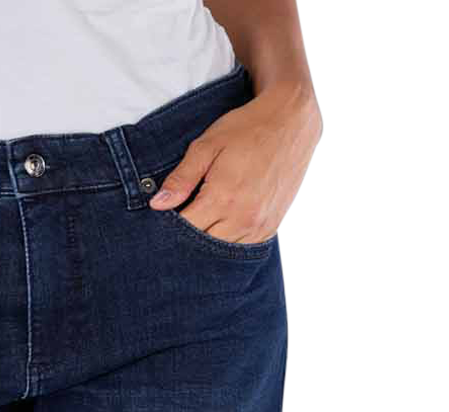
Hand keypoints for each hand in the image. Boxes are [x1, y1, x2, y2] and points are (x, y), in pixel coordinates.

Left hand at [148, 80, 320, 242]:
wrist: (291, 121)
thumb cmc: (247, 128)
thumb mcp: (207, 146)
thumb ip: (181, 178)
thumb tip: (157, 205)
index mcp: (223, 197)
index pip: (185, 230)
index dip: (170, 228)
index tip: (163, 220)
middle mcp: (243, 217)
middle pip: (203, 246)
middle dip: (188, 239)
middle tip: (181, 222)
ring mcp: (260, 225)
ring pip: (223, 252)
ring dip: (209, 243)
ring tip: (202, 223)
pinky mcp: (271, 227)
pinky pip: (243, 248)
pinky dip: (229, 243)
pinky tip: (221, 227)